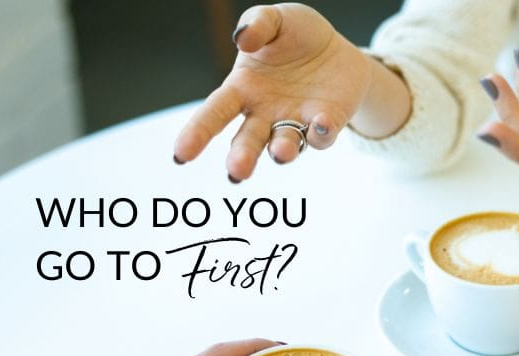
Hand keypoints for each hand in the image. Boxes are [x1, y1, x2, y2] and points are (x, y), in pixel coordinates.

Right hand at [173, 3, 371, 180]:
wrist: (337, 49)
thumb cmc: (296, 36)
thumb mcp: (276, 19)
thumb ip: (257, 24)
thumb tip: (243, 41)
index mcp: (242, 89)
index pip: (214, 113)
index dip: (197, 134)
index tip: (181, 155)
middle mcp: (265, 113)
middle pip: (248, 140)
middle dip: (242, 156)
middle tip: (237, 173)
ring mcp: (295, 122)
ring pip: (284, 145)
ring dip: (281, 151)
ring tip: (279, 153)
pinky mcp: (326, 123)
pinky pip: (321, 135)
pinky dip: (320, 133)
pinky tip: (319, 123)